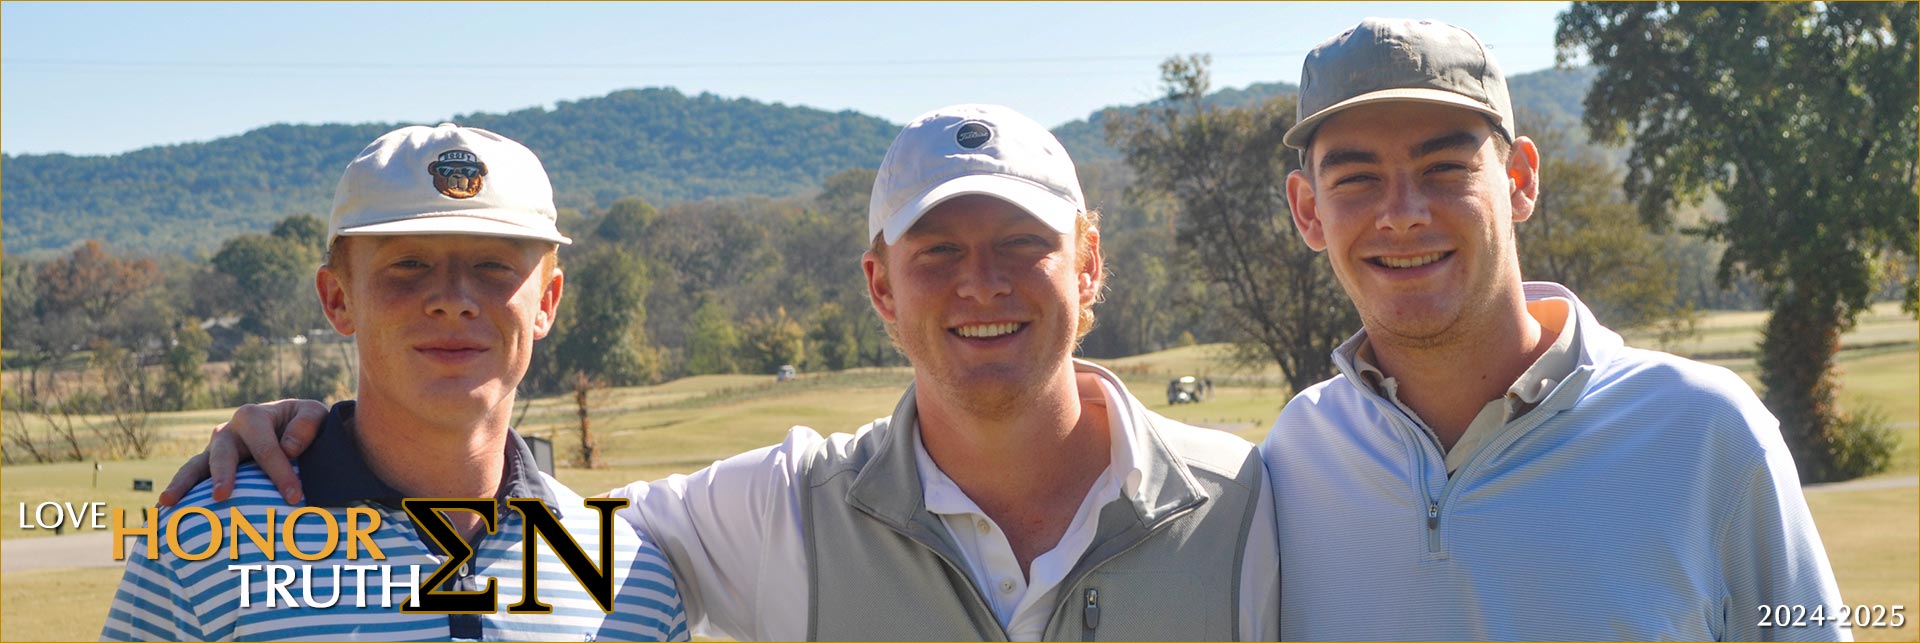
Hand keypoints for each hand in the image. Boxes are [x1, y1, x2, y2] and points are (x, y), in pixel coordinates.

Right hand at [157, 399, 328, 505]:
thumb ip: (306, 425)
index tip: (294, 497)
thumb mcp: (314, 415)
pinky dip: (180, 493)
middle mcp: (228, 431)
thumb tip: (288, 448)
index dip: (280, 473)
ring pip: (196, 466)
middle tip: (222, 496)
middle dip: (223, 475)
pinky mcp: (209, 466)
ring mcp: (215, 450)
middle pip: (223, 454)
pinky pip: (193, 479)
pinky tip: (164, 512)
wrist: (293, 428)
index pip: (266, 448)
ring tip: (168, 503)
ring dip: (182, 484)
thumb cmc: (304, 424)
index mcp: (252, 416)